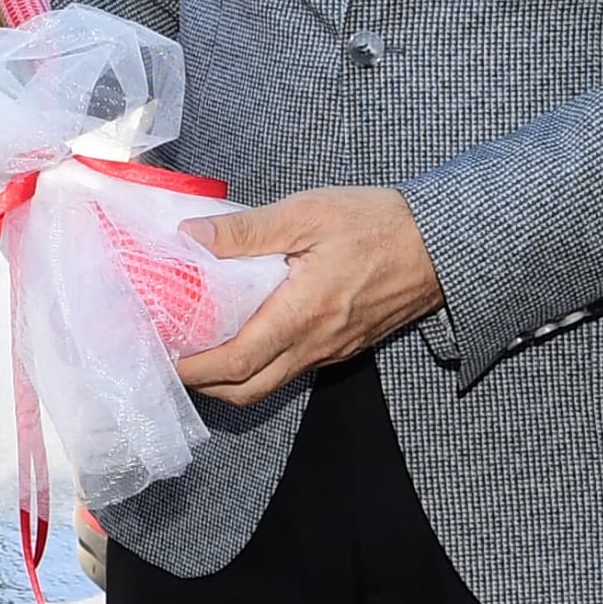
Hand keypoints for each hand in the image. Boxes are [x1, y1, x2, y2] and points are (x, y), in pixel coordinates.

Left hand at [171, 185, 444, 406]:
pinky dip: (259, 364)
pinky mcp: (343, 346)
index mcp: (302, 315)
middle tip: (171, 358)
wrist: (444, 245)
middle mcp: (315, 345)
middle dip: (203, 385)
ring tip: (199, 347)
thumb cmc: (379, 224)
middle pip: (246, 390)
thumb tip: (191, 236)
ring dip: (230, 378)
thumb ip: (246, 230)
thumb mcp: (308, 213)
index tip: (159, 357)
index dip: (191, 368)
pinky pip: (292, 369)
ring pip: (269, 384)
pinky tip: (244, 334)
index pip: (234, 363)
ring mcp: (331, 351)